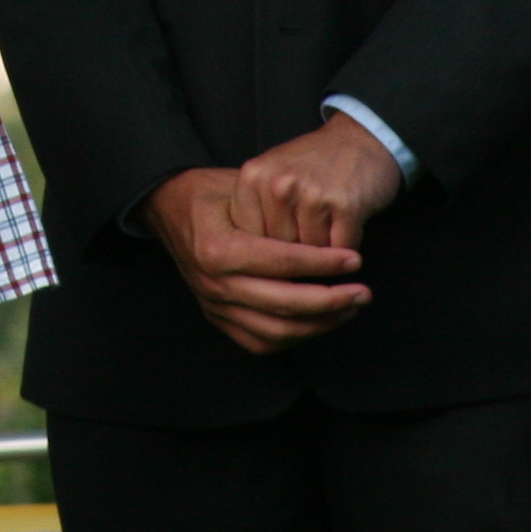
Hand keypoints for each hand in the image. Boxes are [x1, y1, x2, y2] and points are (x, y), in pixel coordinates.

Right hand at [142, 165, 370, 353]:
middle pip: (283, 306)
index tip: (354, 260)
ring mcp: (214, 305)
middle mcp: (214, 283)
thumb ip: (278, 214)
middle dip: (330, 302)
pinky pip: (259, 343)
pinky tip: (319, 322)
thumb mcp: (241, 188)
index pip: (282, 264)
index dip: (323, 264)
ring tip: (348, 308)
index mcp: (218, 249)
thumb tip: (327, 237)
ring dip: (319, 325)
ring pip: (275, 332)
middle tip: (362, 292)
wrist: (169, 207)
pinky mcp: (217, 318)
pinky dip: (294, 339)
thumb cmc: (211, 193)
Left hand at [232, 114, 403, 251]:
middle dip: (297, 244)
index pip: (249, 237)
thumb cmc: (311, 164)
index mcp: (253, 176)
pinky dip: (346, 243)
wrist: (360, 139)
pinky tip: (345, 220)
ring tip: (327, 216)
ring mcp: (312, 194)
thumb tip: (246, 259)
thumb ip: (253, 209)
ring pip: (310, 252)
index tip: (281, 226)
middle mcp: (279, 184)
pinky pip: (339, 249)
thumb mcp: (269, 174)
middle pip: (280, 247)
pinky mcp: (345, 206)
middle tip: (309, 217)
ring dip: (323, 245)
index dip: (268, 241)